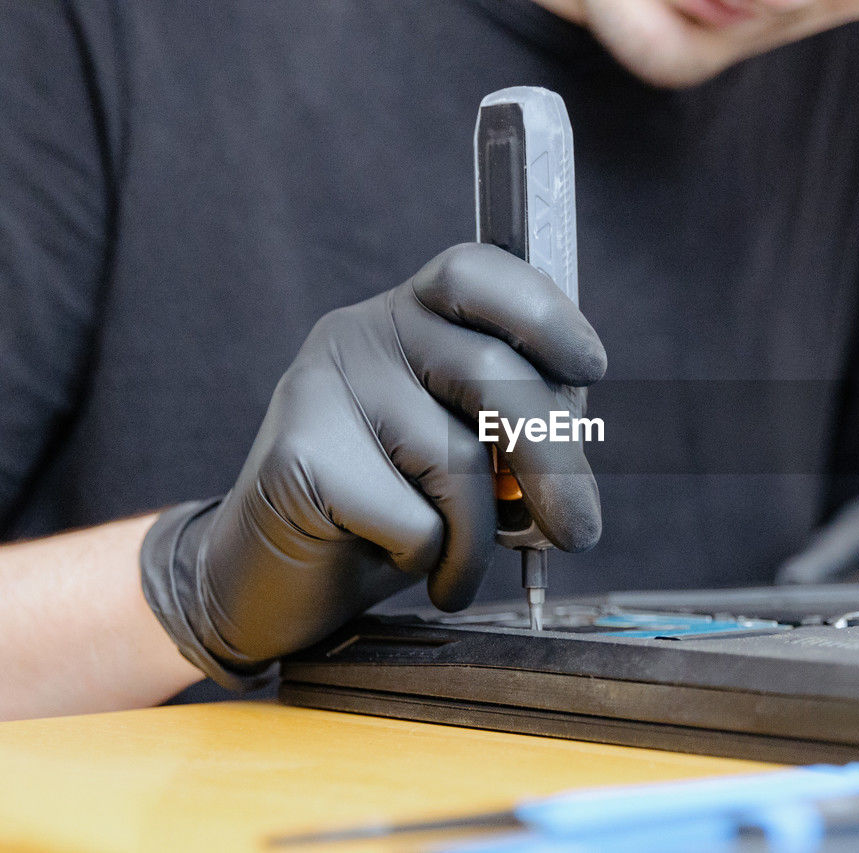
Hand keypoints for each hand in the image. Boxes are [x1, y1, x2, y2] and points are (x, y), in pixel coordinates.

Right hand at [140, 244, 605, 687]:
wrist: (263, 578)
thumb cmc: (379, 512)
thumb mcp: (454, 452)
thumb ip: (504, 431)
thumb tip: (576, 451)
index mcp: (405, 318)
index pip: (475, 275)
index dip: (544, 313)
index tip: (592, 368)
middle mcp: (360, 335)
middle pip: (487, 373)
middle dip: (554, 459)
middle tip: (581, 531)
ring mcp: (321, 388)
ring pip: (459, 461)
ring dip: (483, 538)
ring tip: (461, 568)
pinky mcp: (300, 457)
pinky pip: (418, 520)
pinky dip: (436, 562)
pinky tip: (406, 566)